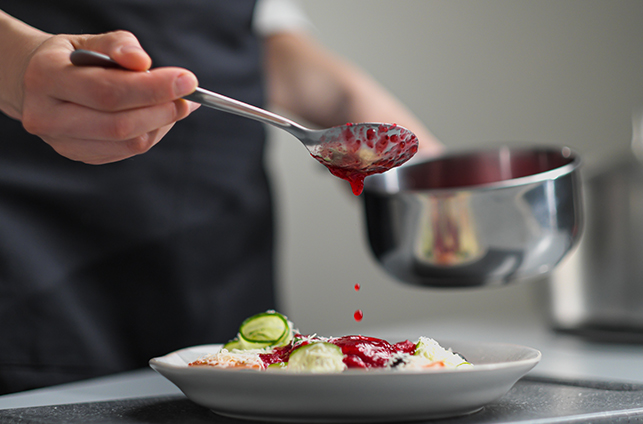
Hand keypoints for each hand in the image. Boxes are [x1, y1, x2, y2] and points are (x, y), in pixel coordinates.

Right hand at [19, 30, 198, 163]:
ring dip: (161, 125)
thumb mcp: (90, 40)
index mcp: (47, 77)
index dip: (153, 89)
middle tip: (187, 97)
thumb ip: (119, 46)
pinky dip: (150, 134)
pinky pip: (126, 152)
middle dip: (163, 111)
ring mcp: (61, 141)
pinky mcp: (78, 155)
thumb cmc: (70, 59)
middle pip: (119, 125)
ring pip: (127, 144)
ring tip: (175, 105)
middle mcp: (47, 115)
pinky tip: (156, 117)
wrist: (35, 82)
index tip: (186, 81)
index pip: (108, 91)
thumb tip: (142, 63)